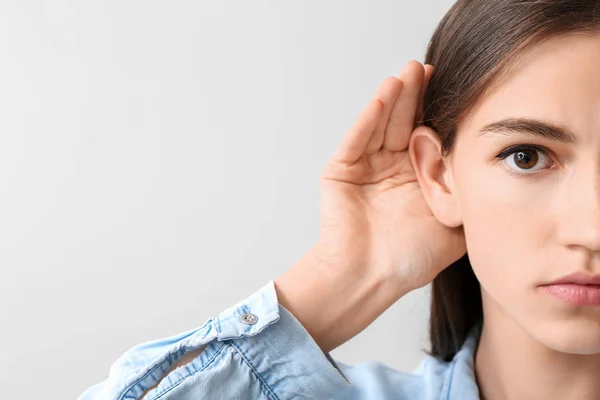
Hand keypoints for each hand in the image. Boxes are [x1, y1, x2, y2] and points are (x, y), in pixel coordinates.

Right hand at [314, 60, 465, 292]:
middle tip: (429, 67)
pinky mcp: (341, 170)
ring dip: (394, 98)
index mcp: (417, 177)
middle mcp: (391, 167)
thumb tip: (496, 168)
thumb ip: (470, 196)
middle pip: (405, 122)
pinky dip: (369, 117)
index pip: (429, 135)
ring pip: (381, 124)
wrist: (370, 277)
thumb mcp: (454, 224)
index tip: (459, 88)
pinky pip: (357, 139)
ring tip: (407, 73)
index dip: (441, 112)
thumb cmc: (410, 258)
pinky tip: (384, 96)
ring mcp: (365, 166)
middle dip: (417, 95)